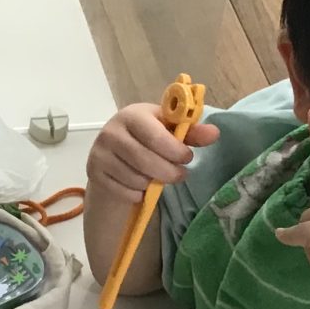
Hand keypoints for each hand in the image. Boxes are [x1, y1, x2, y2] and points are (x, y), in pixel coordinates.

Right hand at [86, 101, 220, 204]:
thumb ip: (192, 132)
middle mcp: (111, 131)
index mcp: (133, 114)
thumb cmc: (147, 136)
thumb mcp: (168, 130)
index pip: (155, 135)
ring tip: (156, 177)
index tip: (187, 158)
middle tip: (180, 175)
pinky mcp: (94, 172)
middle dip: (168, 172)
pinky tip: (140, 187)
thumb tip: (215, 133)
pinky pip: (123, 191)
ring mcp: (99, 153)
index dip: (175, 150)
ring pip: (134, 178)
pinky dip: (137, 193)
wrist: (114, 151)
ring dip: (152, 183)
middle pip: (144, 160)